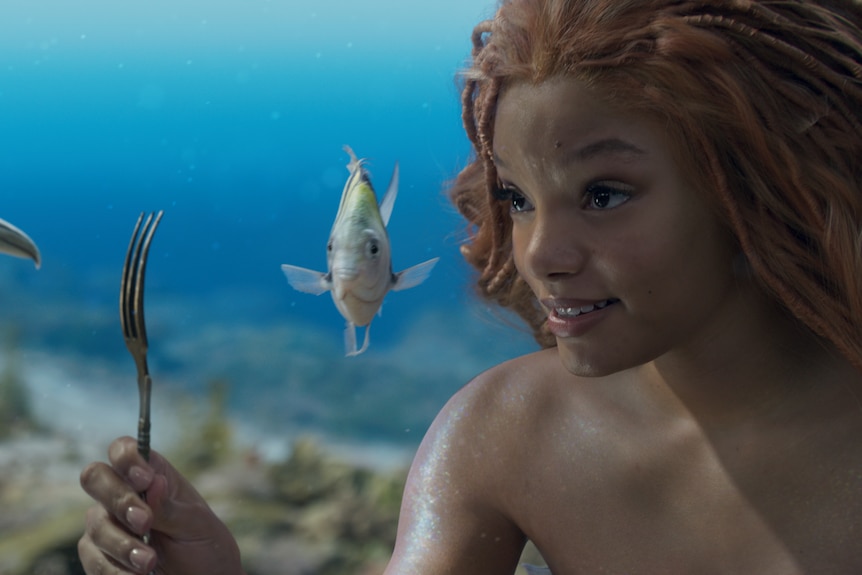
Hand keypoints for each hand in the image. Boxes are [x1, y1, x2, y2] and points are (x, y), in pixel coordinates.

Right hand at [78, 436, 243, 574]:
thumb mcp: (197, 525)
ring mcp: (107, 525)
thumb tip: (153, 482)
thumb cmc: (205, 548)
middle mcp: (123, 495)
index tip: (146, 480)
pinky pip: (93, 558)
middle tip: (145, 522)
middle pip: (95, 477)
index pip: (124, 450)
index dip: (127, 458)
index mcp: (152, 476)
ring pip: (96, 523)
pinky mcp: (99, 556)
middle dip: (119, 499)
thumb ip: (171, 507)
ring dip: (123, 544)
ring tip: (150, 562)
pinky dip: (115, 569)